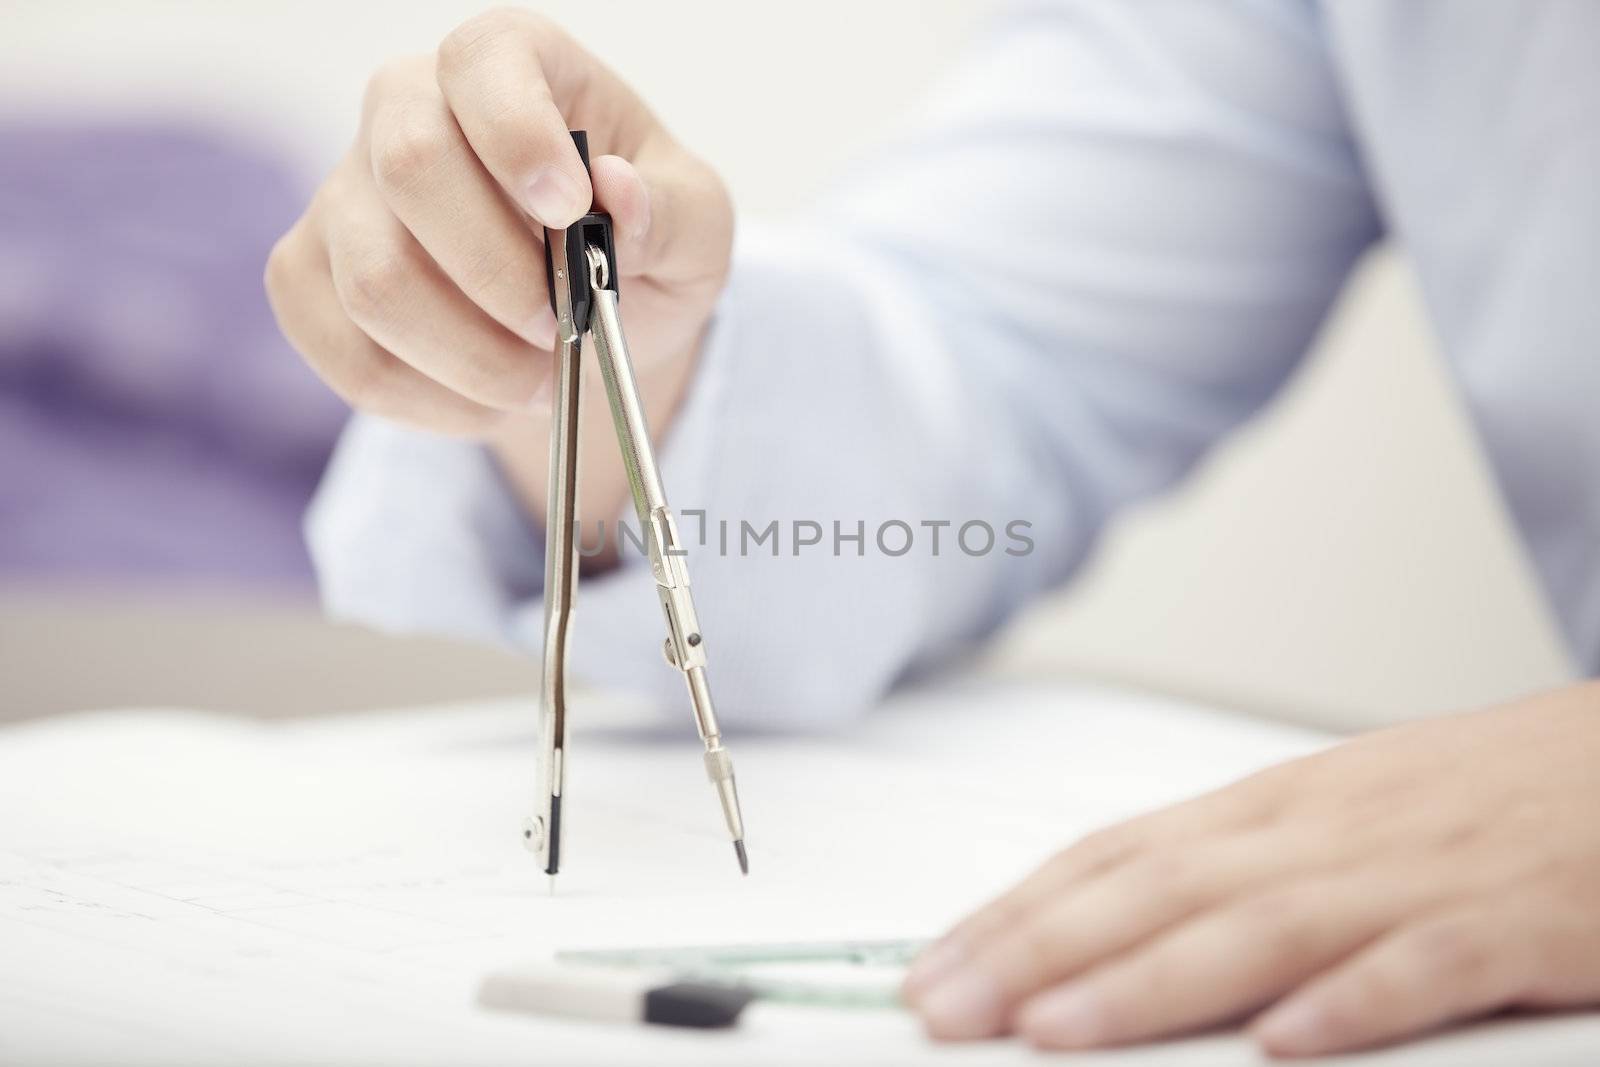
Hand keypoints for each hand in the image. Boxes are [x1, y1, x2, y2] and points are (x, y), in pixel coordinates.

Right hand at [265, 8, 731, 522]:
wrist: (589, 318)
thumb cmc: (641, 246)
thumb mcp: (696, 228)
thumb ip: (672, 210)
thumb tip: (617, 189)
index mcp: (511, 63)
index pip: (483, 62)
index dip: (519, 135)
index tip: (571, 210)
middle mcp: (406, 107)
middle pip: (410, 168)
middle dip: (499, 276)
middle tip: (560, 327)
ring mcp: (344, 193)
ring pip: (373, 282)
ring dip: (471, 358)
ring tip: (536, 378)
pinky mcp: (309, 276)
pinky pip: (344, 349)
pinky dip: (427, 399)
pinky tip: (480, 397)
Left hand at [903, 682, 1599, 1056]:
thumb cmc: (1485, 796)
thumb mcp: (1344, 822)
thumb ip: (1242, 875)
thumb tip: (1123, 929)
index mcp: (1277, 807)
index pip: (1116, 855)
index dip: (1017, 913)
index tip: (937, 966)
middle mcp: (1323, 828)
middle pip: (1158, 887)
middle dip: (1039, 950)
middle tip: (946, 1006)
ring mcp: (1416, 870)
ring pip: (1261, 924)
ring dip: (1149, 979)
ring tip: (1056, 1028)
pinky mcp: (1515, 918)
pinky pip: (1427, 962)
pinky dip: (1353, 997)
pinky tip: (1287, 1041)